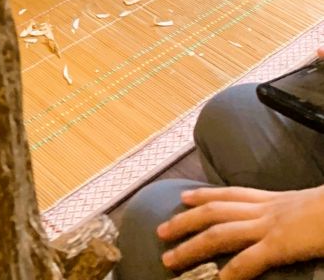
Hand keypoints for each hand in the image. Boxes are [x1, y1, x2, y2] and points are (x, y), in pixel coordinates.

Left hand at [157, 185, 323, 277]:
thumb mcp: (304, 208)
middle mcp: (265, 209)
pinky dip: (230, 272)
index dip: (204, 195)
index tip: (183, 197)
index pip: (230, 194)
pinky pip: (248, 260)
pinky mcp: (280, 245)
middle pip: (215, 211)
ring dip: (191, 246)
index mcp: (272, 199)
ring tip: (170, 259)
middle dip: (184, 221)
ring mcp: (270, 226)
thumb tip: (280, 225)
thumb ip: (287, 215)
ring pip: (220, 233)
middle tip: (160, 231)